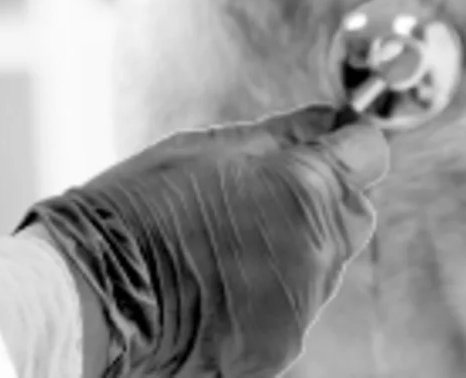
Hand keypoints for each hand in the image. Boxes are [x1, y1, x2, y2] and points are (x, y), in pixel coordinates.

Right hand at [21, 106, 388, 377]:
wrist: (96, 293)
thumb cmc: (139, 211)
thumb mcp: (205, 149)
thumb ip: (280, 134)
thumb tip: (325, 120)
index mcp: (306, 189)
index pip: (369, 154)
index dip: (347, 143)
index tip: (329, 141)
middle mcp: (318, 251)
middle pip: (352, 214)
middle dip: (321, 200)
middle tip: (261, 197)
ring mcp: (302, 305)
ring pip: (322, 264)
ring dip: (293, 250)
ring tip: (224, 244)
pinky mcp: (281, 345)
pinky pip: (293, 308)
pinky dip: (269, 294)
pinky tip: (219, 282)